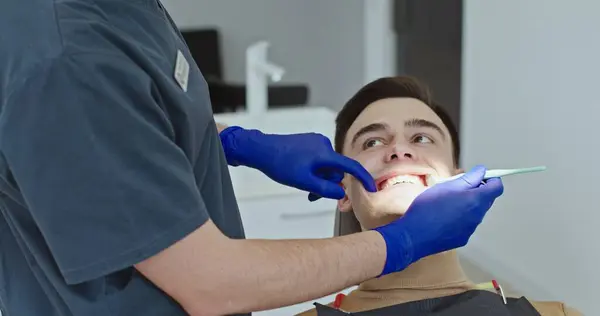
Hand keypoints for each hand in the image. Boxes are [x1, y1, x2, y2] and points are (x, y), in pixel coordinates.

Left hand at [219, 126, 375, 199]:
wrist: (261, 149)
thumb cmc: (280, 164)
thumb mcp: (303, 182)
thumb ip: (324, 189)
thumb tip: (340, 194)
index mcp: (325, 154)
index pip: (350, 167)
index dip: (362, 178)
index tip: (370, 188)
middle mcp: (324, 145)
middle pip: (335, 170)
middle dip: (328, 183)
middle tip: (312, 195)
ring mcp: (316, 142)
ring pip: (326, 166)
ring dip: (319, 178)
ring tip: (303, 185)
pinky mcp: (309, 142)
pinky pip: (318, 159)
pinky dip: (314, 170)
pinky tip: (300, 174)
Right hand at [373, 165, 503, 274]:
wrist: (414, 235)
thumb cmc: (428, 208)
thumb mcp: (446, 186)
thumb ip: (468, 178)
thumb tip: (482, 171)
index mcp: (476, 200)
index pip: (497, 187)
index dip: (491, 178)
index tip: (479, 176)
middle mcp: (477, 216)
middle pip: (486, 199)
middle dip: (476, 191)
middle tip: (457, 187)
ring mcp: (471, 229)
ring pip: (475, 212)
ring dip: (467, 204)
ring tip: (446, 202)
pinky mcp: (462, 238)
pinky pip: (466, 224)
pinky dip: (460, 217)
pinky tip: (443, 217)